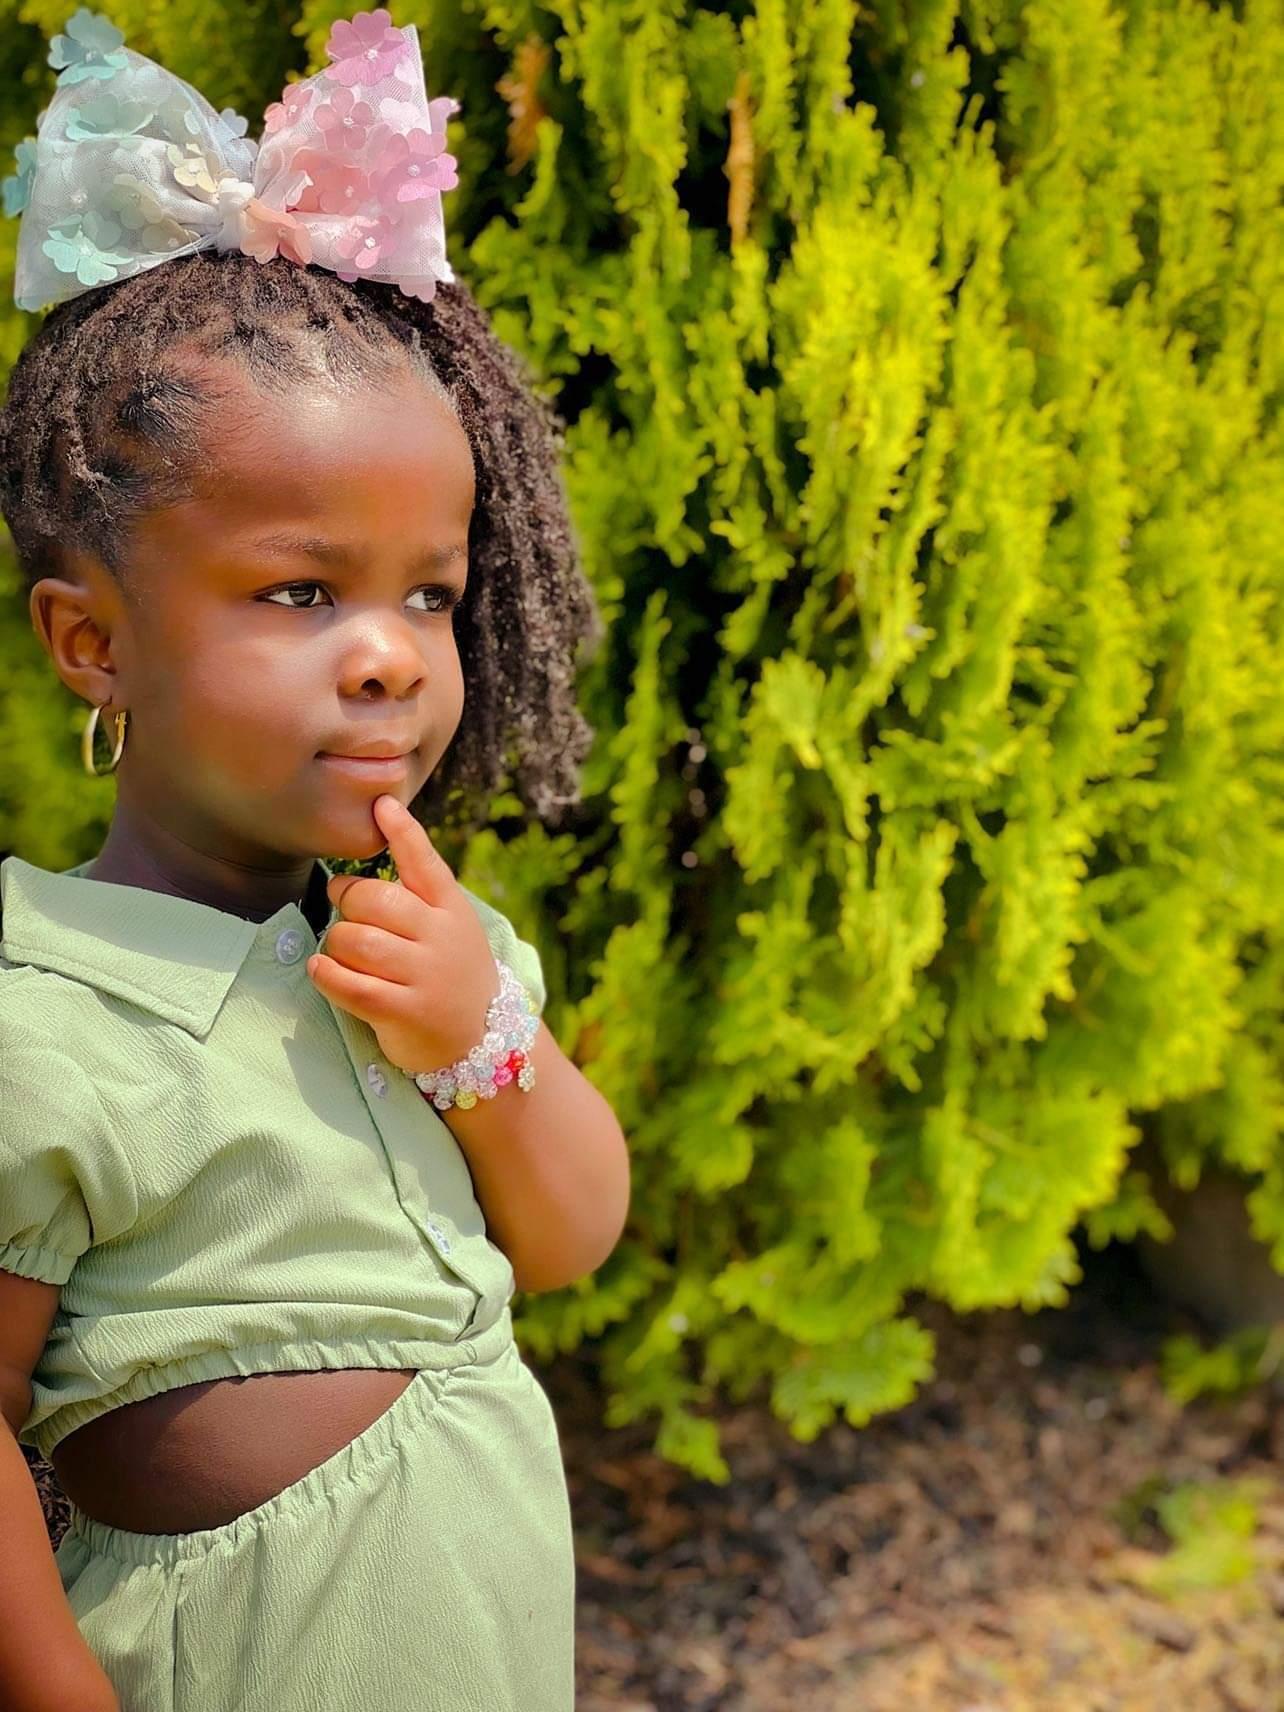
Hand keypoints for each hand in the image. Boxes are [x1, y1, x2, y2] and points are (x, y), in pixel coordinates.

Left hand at [306, 794, 499, 1075]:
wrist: (483, 1039)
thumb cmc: (450, 972)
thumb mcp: (451, 927)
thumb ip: (417, 898)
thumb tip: (354, 875)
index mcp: (451, 909)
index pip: (425, 862)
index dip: (402, 831)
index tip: (381, 805)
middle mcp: (441, 938)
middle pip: (377, 901)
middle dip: (348, 900)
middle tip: (343, 905)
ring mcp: (425, 976)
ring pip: (358, 942)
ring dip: (337, 942)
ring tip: (340, 949)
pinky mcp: (406, 1012)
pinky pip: (352, 986)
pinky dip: (327, 974)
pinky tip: (321, 968)